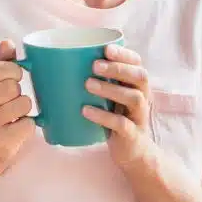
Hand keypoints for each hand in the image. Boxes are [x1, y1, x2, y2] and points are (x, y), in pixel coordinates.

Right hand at [0, 40, 34, 173]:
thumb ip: (0, 62)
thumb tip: (8, 43)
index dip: (12, 69)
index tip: (16, 75)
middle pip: (11, 87)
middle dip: (19, 91)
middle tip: (12, 99)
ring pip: (22, 105)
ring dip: (25, 108)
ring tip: (14, 114)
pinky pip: (28, 125)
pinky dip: (28, 125)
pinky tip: (16, 128)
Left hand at [83, 44, 155, 170]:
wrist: (133, 152)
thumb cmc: (116, 118)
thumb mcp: (112, 98)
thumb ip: (99, 82)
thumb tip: (59, 65)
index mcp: (136, 84)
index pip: (137, 63)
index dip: (124, 54)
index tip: (106, 48)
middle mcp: (142, 97)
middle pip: (139, 77)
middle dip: (118, 68)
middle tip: (94, 65)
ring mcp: (139, 116)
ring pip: (133, 98)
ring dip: (111, 89)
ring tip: (88, 84)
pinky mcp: (132, 135)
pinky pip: (122, 124)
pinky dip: (104, 116)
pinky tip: (86, 110)